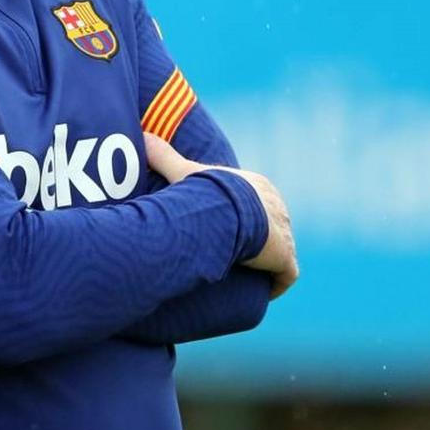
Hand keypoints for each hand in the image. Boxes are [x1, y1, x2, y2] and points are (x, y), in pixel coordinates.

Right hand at [145, 134, 297, 298]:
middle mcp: (278, 209)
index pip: (258, 202)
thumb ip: (164, 157)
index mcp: (259, 187)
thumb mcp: (182, 172)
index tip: (226, 229)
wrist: (227, 213)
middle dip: (258, 241)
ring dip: (267, 263)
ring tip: (244, 277)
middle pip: (272, 226)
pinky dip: (276, 284)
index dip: (244, 217)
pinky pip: (286, 276)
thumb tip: (142, 137)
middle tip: (233, 256)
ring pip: (281, 251)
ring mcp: (285, 235)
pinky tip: (261, 292)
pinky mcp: (286, 259)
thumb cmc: (207, 191)